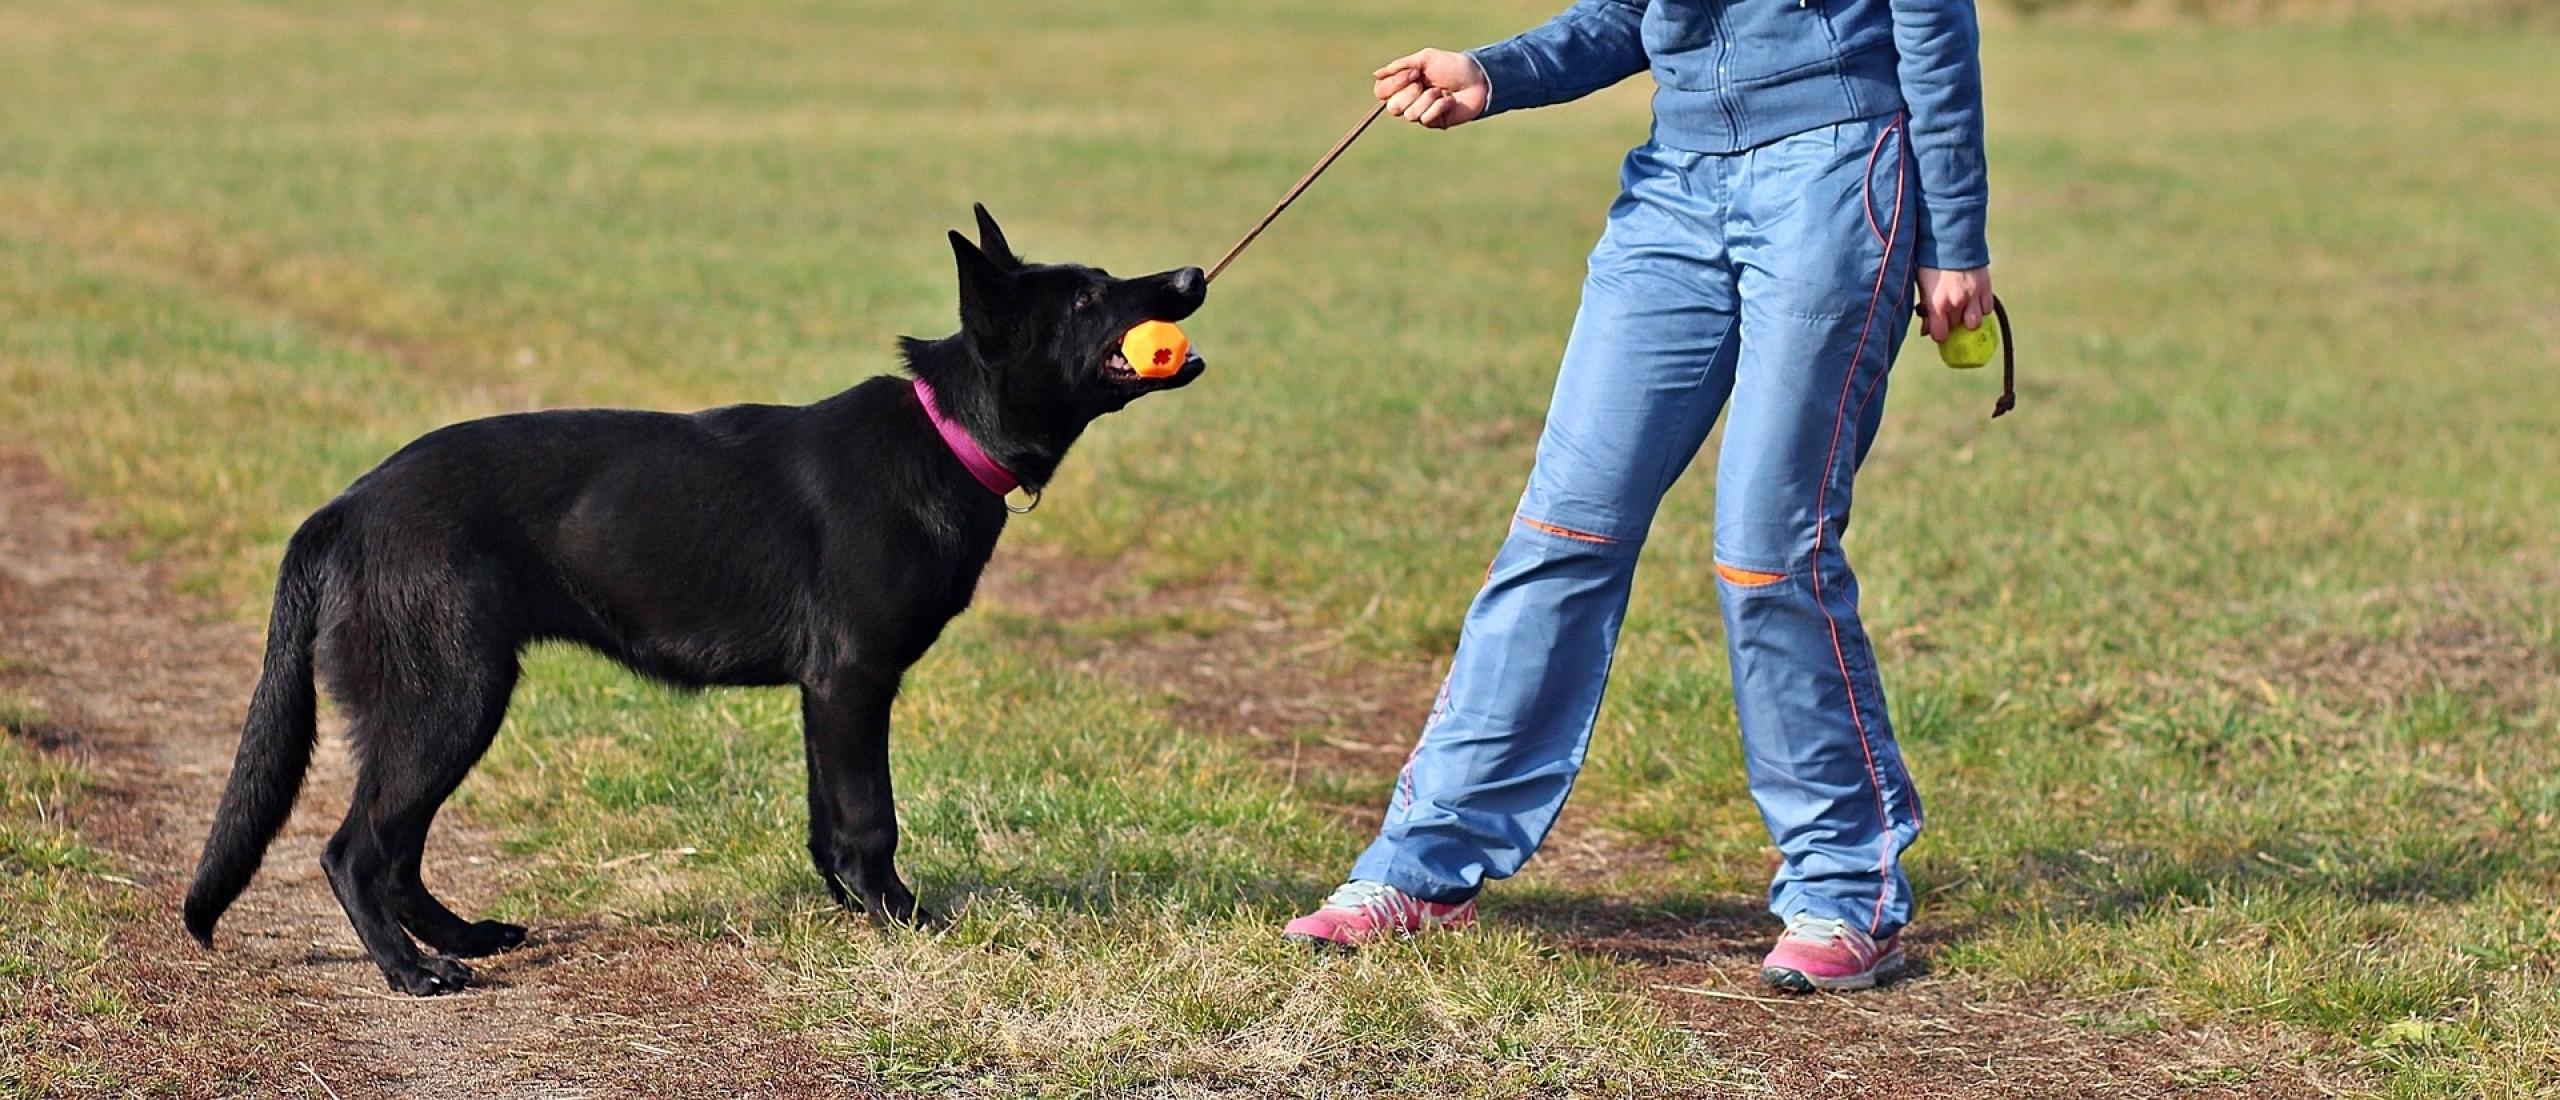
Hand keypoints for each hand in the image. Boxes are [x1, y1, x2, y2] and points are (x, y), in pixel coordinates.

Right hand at [1373, 48, 1489, 129]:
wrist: (1477, 79)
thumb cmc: (1453, 66)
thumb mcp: (1425, 59)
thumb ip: (1400, 66)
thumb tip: (1376, 75)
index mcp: (1403, 83)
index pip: (1381, 91)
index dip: (1392, 85)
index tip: (1412, 73)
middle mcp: (1409, 99)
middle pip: (1392, 107)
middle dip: (1409, 94)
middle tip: (1424, 83)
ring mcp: (1421, 112)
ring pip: (1409, 115)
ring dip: (1427, 99)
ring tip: (1441, 91)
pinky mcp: (1434, 122)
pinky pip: (1426, 119)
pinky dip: (1439, 106)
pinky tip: (1450, 100)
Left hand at [1916, 266, 1993, 342]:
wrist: (1952, 239)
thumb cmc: (1931, 261)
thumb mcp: (1922, 284)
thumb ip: (1925, 308)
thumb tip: (1926, 330)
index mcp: (1937, 304)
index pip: (1940, 335)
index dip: (1939, 334)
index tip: (1938, 329)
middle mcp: (1956, 303)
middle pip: (1956, 328)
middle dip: (1951, 324)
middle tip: (1948, 314)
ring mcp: (1973, 296)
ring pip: (1975, 323)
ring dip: (1968, 319)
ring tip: (1963, 310)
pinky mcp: (1986, 288)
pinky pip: (1987, 309)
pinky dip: (1982, 307)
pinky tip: (1974, 300)